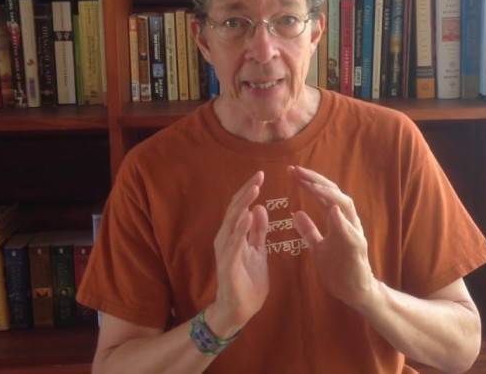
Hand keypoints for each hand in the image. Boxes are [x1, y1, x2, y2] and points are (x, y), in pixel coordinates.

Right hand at [206, 171, 269, 336]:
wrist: (239, 310)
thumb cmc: (247, 281)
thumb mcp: (258, 251)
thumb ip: (258, 231)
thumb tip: (259, 207)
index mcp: (233, 234)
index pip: (240, 207)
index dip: (249, 191)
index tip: (261, 174)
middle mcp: (225, 239)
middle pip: (234, 209)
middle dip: (246, 192)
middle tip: (258, 176)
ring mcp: (225, 251)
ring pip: (232, 222)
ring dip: (243, 205)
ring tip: (254, 190)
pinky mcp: (227, 264)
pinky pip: (234, 243)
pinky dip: (240, 229)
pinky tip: (248, 216)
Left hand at [289, 165, 378, 308]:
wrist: (356, 292)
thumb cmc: (339, 269)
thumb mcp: (318, 247)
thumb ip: (309, 230)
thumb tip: (296, 213)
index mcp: (338, 220)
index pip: (324, 194)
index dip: (309, 181)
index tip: (292, 172)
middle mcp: (349, 221)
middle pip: (334, 193)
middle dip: (316, 180)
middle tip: (296, 171)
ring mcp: (355, 233)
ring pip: (345, 207)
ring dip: (327, 194)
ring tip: (311, 185)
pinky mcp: (357, 249)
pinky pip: (350, 232)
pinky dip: (341, 220)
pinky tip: (331, 209)